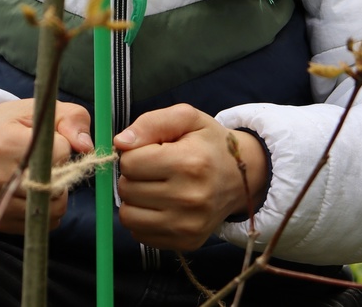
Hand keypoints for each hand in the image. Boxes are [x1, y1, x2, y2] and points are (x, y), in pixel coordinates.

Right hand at [0, 100, 92, 232]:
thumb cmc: (15, 124)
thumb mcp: (44, 111)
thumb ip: (73, 120)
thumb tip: (87, 147)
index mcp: (3, 141)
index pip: (57, 153)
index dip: (63, 147)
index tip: (51, 142)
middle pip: (53, 187)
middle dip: (63, 175)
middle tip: (51, 163)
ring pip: (49, 211)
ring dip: (58, 196)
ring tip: (45, 178)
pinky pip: (38, 224)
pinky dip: (46, 211)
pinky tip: (36, 193)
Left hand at [113, 104, 267, 251]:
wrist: (241, 178)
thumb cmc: (208, 144)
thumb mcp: (187, 118)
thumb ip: (151, 122)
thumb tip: (120, 143)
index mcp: (189, 163)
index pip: (129, 163)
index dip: (135, 154)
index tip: (153, 152)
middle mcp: (190, 198)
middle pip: (126, 189)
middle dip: (134, 177)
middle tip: (156, 170)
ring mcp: (188, 225)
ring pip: (128, 216)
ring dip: (135, 200)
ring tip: (155, 188)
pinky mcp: (186, 243)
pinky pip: (139, 234)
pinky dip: (144, 219)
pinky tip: (162, 206)